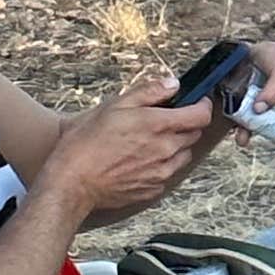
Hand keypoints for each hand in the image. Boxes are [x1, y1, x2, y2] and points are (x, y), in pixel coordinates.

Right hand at [49, 73, 217, 225]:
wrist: (72, 182)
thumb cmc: (86, 143)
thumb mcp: (114, 105)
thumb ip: (148, 92)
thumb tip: (172, 85)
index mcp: (158, 126)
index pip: (201, 115)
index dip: (202, 106)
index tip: (197, 102)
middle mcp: (166, 150)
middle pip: (194, 134)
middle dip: (185, 124)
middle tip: (164, 120)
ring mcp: (162, 172)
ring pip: (183, 155)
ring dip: (175, 146)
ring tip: (148, 141)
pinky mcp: (153, 189)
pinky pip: (168, 174)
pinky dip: (161, 165)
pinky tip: (139, 161)